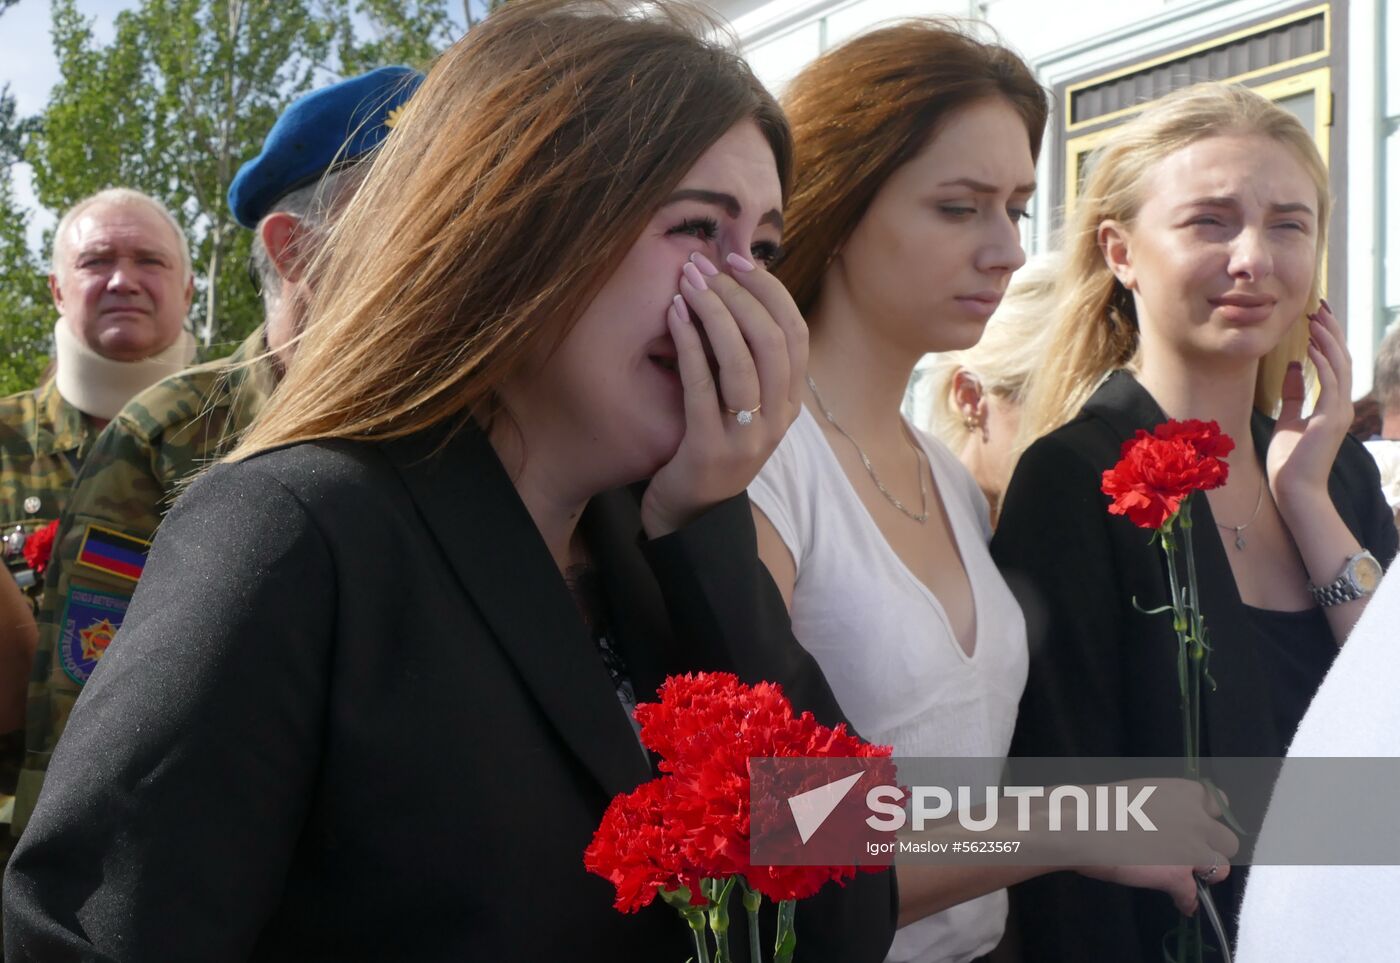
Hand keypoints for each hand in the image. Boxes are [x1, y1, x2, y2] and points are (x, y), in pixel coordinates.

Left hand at [640, 252, 806, 537]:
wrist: (688, 515)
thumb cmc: (708, 446)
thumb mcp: (741, 405)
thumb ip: (747, 360)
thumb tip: (738, 290)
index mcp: (790, 403)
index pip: (795, 333)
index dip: (769, 290)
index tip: (737, 259)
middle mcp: (777, 420)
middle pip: (773, 341)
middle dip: (739, 294)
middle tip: (704, 266)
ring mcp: (747, 438)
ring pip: (744, 361)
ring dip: (715, 312)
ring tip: (688, 283)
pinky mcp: (710, 450)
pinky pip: (704, 386)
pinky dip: (689, 343)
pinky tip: (673, 316)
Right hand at [1075, 778, 1237, 915]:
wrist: (1082, 824)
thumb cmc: (1099, 803)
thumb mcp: (1140, 793)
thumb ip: (1162, 807)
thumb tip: (1162, 823)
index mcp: (1185, 792)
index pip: (1220, 804)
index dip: (1209, 818)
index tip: (1197, 826)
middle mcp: (1197, 819)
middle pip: (1228, 840)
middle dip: (1212, 848)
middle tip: (1191, 853)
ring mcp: (1191, 850)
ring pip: (1221, 868)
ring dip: (1206, 873)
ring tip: (1189, 878)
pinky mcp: (1178, 876)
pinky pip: (1191, 895)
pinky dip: (1185, 901)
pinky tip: (1180, 903)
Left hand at [1267, 299, 1352, 511]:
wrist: (1293, 491)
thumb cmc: (1289, 461)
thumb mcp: (1287, 420)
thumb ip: (1293, 394)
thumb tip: (1292, 366)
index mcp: (1331, 406)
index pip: (1334, 364)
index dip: (1327, 339)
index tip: (1315, 317)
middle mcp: (1340, 406)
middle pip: (1341, 360)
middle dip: (1331, 332)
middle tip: (1319, 307)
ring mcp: (1339, 413)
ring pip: (1340, 367)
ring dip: (1328, 341)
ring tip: (1315, 320)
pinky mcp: (1330, 420)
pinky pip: (1330, 385)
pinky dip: (1323, 363)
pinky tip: (1312, 347)